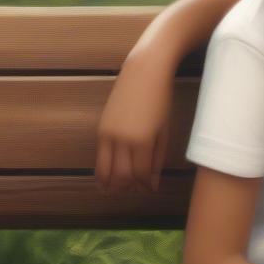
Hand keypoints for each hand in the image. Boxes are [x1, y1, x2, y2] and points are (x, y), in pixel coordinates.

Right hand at [95, 49, 173, 192]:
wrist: (144, 72)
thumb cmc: (161, 100)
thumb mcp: (164, 130)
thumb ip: (157, 158)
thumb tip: (152, 183)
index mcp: (143, 140)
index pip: (139, 174)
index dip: (144, 186)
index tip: (150, 190)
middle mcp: (122, 139)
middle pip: (121, 176)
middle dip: (128, 188)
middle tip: (136, 191)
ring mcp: (108, 133)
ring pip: (105, 170)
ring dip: (112, 184)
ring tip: (120, 190)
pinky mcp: (101, 128)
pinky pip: (99, 157)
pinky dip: (102, 171)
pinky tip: (108, 178)